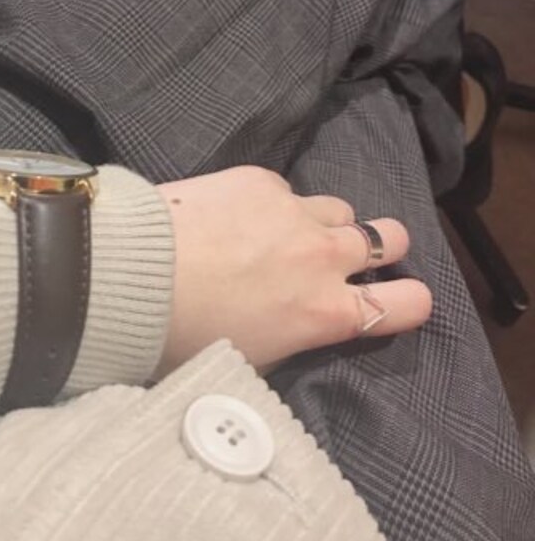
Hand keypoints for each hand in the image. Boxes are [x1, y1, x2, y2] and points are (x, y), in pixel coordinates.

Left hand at [156, 166, 430, 374]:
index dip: (410, 302)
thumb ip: (293, 338)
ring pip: (342, 209)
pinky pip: (287, 191)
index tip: (396, 300)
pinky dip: (274, 206)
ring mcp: (296, 212)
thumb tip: (299, 324)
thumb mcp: (248, 359)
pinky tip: (237, 217)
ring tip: (288, 235)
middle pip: (391, 238)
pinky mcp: (261, 181)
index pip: (409, 303)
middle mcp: (324, 257)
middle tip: (349, 257)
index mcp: (325, 312)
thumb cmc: (183, 336)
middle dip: (380, 249)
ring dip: (327, 224)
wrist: (131, 275)